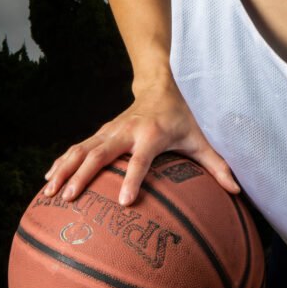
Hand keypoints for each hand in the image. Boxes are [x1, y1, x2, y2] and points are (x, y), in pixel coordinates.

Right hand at [43, 80, 238, 205]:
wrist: (158, 85)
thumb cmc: (180, 118)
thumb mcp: (199, 138)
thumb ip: (217, 165)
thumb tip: (238, 191)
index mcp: (151, 134)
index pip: (140, 160)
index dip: (133, 179)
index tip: (123, 202)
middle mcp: (126, 131)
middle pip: (101, 154)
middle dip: (83, 175)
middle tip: (70, 198)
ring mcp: (110, 130)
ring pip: (82, 149)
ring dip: (64, 169)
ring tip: (50, 192)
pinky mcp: (101, 132)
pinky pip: (78, 148)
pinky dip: (62, 162)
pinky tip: (48, 179)